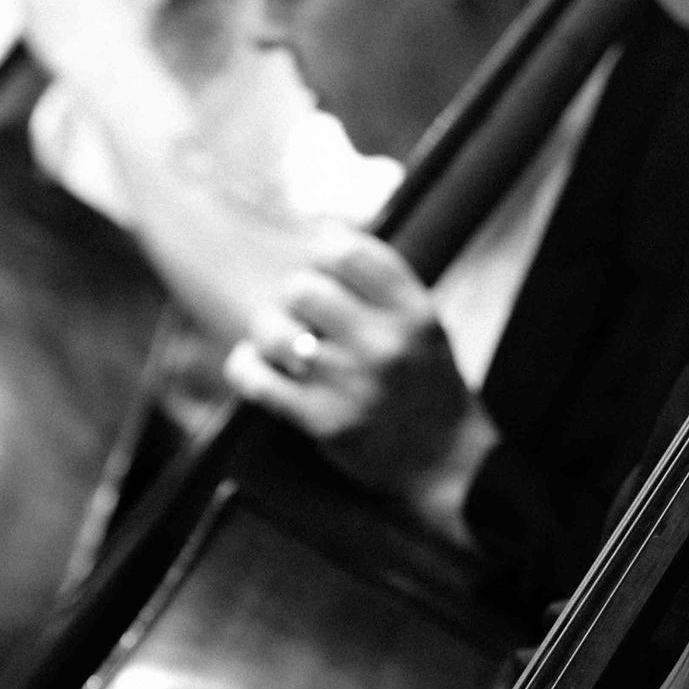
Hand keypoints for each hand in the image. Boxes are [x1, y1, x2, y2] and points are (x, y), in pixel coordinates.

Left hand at [223, 226, 499, 539]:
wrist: (444, 460)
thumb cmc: (425, 383)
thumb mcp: (423, 326)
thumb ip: (381, 285)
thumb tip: (320, 228)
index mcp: (413, 312)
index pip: (347, 251)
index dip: (322, 248)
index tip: (319, 261)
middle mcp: (385, 344)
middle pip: (301, 288)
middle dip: (294, 297)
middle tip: (303, 314)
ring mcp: (352, 384)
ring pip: (273, 330)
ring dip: (268, 332)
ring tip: (280, 341)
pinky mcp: (322, 421)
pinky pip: (255, 379)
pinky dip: (244, 367)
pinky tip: (252, 364)